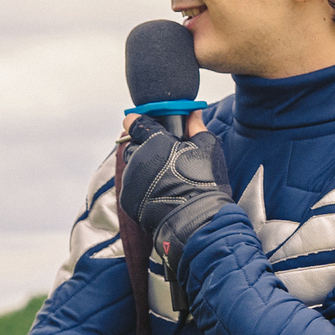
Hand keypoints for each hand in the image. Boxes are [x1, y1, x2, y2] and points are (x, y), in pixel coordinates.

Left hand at [118, 127, 235, 291]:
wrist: (196, 221)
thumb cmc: (204, 182)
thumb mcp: (207, 148)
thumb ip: (196, 127)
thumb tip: (194, 113)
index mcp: (153, 141)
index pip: (136, 122)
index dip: (138, 121)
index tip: (139, 120)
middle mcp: (136, 159)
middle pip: (132, 145)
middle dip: (143, 146)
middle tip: (162, 154)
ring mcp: (130, 181)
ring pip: (132, 167)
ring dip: (143, 168)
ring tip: (165, 178)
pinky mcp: (127, 200)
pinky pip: (132, 187)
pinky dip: (142, 187)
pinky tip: (160, 192)